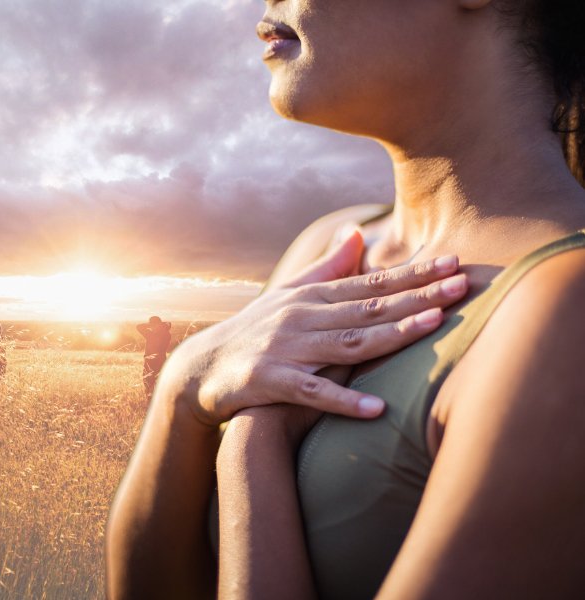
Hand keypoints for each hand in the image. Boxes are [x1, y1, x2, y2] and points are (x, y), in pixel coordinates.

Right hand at [159, 228, 468, 426]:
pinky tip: (377, 409)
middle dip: (418, 296)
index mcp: (310, 297)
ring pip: (347, 343)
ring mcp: (285, 349)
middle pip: (368, 308)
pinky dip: (344, 401)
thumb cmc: (253, 331)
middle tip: (463, 285)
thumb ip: (326, 267)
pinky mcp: (269, 382)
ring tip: (432, 327)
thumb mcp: (287, 295)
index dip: (414, 274)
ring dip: (391, 335)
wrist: (201, 369)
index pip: (370, 284)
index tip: (454, 263)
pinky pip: (312, 393)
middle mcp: (301, 317)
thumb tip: (357, 233)